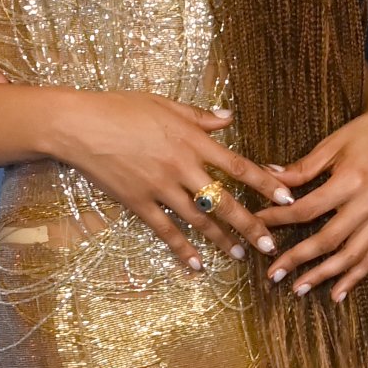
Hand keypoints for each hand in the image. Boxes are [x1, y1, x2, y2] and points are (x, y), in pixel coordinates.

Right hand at [53, 90, 294, 271]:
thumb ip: (200, 116)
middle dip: (250, 224)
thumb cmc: (122, 108)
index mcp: (193, 140)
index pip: (237, 166)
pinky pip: (165, 230)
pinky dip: (182, 248)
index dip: (264, 184)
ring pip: (199, 219)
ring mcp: (160, 187)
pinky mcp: (138, 202)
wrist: (81, 125)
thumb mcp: (166, 104)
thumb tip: (229, 117)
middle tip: (270, 244)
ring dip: (221, 239)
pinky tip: (196, 263)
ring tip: (240, 256)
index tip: (286, 198)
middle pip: (224, 200)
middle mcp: (182, 166)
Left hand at [254, 90, 367, 300]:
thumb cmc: (367, 132)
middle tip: (273, 273)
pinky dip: (356, 277)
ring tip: (299, 289)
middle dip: (298, 259)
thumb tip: (268, 177)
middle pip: (328, 239)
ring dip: (324, 276)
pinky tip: (338, 293)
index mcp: (351, 180)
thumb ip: (303, 168)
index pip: (308, 209)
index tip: (258, 226)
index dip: (280, 220)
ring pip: (352, 255)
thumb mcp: (333, 144)